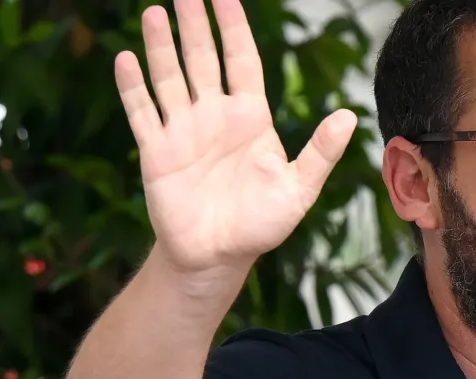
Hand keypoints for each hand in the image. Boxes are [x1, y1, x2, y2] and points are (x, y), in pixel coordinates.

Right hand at [115, 0, 356, 273]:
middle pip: (203, 59)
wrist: (219, 257)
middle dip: (196, 25)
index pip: (243, 61)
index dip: (235, 29)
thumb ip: (321, 153)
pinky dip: (133, 87)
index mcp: (250, 118)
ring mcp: (183, 131)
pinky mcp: (157, 152)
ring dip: (161, 46)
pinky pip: (142, 112)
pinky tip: (125, 59)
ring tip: (155, 12)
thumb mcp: (299, 189)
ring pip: (170, 77)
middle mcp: (215, 116)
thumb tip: (350, 116)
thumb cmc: (262, 224)